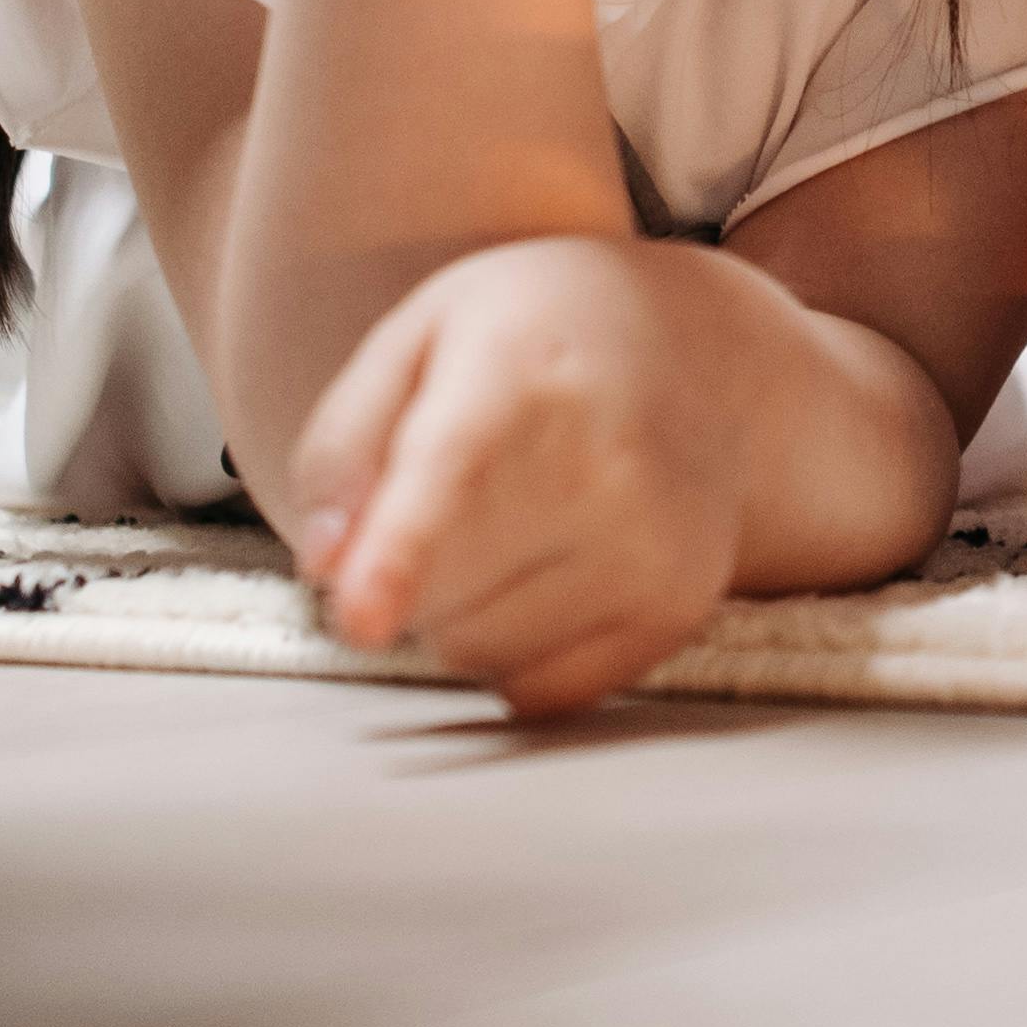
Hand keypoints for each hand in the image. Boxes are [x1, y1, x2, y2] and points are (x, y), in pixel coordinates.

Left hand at [285, 233, 751, 714]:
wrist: (703, 354)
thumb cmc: (537, 339)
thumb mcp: (419, 335)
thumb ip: (345, 441)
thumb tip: (324, 563)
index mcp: (524, 368)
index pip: (453, 472)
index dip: (398, 551)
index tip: (361, 618)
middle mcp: (608, 460)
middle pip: (437, 587)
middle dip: (405, 567)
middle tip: (452, 491)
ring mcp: (653, 543)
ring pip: (477, 649)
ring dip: (456, 613)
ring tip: (507, 524)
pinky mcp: (677, 608)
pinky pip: (541, 691)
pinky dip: (515, 654)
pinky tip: (546, 574)